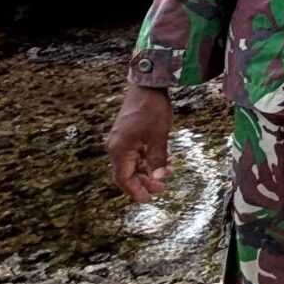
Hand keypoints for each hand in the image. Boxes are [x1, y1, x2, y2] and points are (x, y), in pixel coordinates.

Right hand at [106, 84, 174, 201]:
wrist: (147, 84)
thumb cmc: (151, 108)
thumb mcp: (158, 135)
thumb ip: (158, 158)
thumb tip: (159, 179)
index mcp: (120, 149)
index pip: (123, 178)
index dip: (135, 190)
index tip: (148, 199)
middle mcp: (117, 146)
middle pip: (127, 173)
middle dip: (144, 182)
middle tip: (162, 189)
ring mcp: (122, 140)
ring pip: (132, 164)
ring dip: (147, 171)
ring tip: (166, 175)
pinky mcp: (128, 134)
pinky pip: (135, 153)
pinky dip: (147, 160)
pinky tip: (162, 162)